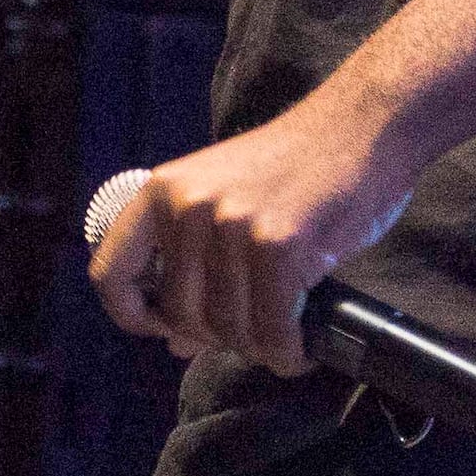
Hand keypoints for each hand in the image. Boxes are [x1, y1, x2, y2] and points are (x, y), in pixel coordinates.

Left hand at [87, 92, 415, 378]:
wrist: (366, 124)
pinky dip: (285, 352)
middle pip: (179, 314)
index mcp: (164, 190)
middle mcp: (189, 207)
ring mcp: (233, 225)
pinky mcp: (280, 245)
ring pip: (228, 327)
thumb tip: (175, 342)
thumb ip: (194, 261)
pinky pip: (271, 328)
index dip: (133, 316)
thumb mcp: (227, 197)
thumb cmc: (300, 165)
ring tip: (279, 340)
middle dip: (217, 338)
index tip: (164, 330)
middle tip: (250, 333)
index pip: (110, 274)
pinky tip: (295, 350)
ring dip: (257, 348)